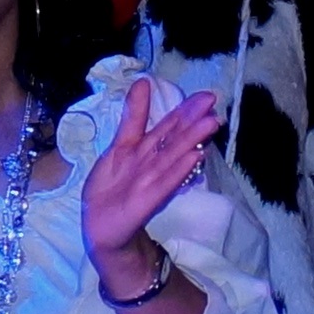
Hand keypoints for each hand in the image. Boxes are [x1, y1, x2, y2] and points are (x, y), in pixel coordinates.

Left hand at [81, 83, 226, 274]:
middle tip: (213, 101)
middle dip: (192, 120)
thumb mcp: (117, 148)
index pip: (167, 126)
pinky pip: (163, 183)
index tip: (206, 96)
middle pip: (173, 138)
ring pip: (172, 156)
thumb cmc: (110, 189)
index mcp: (143, 150)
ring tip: (211, 123)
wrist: (100, 230)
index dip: (183, 110)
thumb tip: (143, 83)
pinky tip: (196, 156)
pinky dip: (179, 170)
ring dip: (192, 139)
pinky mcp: (144, 202)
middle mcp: (151, 163)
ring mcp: (149, 182)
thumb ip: (132, 118)